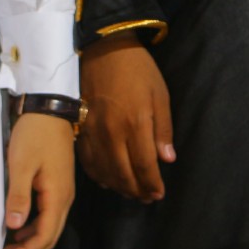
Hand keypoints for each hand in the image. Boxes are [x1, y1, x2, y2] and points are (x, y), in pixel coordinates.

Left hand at [0, 112, 77, 248]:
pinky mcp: (57, 186)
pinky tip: (17, 228)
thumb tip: (13, 227)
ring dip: (30, 243)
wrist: (50, 109)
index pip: (45, 236)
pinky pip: (47, 216)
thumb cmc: (34, 135)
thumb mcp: (21, 164)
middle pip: (50, 237)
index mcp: (58, 196)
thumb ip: (18, 196)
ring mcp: (63, 192)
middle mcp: (65, 198)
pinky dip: (33, 228)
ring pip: (50, 228)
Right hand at [78, 34, 174, 202]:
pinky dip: (98, 176)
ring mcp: (93, 133)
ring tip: (131, 192)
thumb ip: (163, 129)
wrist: (104, 50)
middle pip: (123, 174)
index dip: (152, 184)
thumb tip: (167, 160)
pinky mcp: (81, 130)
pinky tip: (108, 181)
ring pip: (105, 172)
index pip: (144, 166)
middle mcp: (112, 134)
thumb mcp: (160, 95)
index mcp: (135, 124)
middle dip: (137, 190)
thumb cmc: (138, 71)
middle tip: (147, 198)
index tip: (159, 194)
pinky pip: (88, 162)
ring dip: (119, 187)